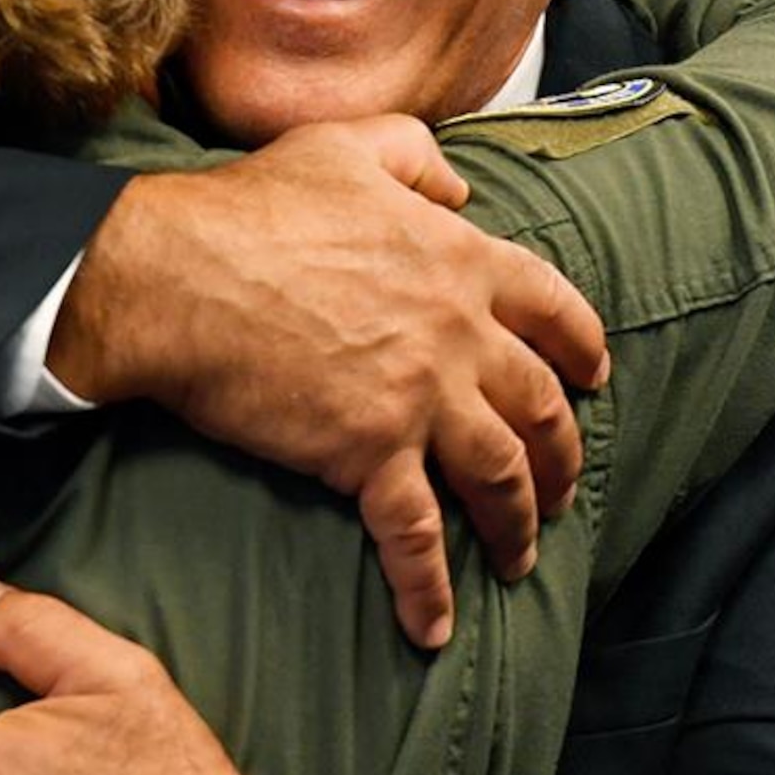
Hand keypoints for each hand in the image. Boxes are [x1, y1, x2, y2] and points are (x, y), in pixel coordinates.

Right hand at [49, 114, 608, 648]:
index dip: (582, 346)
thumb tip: (457, 191)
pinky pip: (414, 535)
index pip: (552, 308)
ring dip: (517, 526)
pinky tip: (434, 627)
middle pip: (540, 406)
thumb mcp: (345, 147)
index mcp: (459, 261)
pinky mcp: (368, 455)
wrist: (179, 275)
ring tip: (519, 560)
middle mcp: (459, 334)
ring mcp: (420, 399)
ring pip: (500, 477)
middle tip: (564, 487)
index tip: (595, 377)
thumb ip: (415, 159)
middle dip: (562, 454)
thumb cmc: (250, 207)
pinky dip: (428, 587)